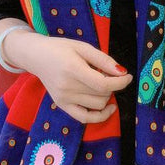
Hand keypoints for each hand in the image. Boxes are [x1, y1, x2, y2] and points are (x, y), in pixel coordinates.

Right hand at [8, 32, 132, 123]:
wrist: (36, 56)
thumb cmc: (60, 48)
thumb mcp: (83, 47)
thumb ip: (103, 59)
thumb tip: (122, 72)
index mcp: (73, 69)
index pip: (103, 84)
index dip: (120, 82)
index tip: (128, 76)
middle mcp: (67, 88)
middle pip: (102, 95)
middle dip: (113, 85)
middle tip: (109, 74)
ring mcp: (64, 99)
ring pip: (97, 105)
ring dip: (106, 96)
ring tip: (102, 84)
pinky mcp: (62, 106)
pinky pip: (85, 118)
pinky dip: (100, 116)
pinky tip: (109, 107)